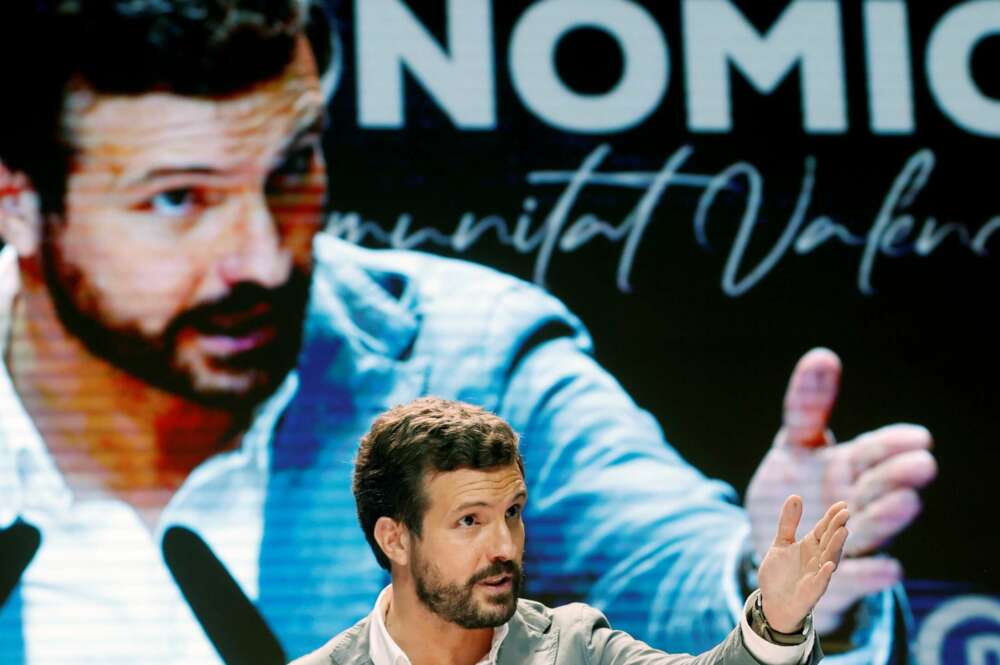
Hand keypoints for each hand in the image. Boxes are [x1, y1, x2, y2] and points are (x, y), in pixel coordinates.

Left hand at [745, 348, 936, 633]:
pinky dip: (869, 574)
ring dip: (888, 517)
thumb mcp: (795, 445)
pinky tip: (889, 568)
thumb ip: (808, 406)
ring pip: (869, 528)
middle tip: (922, 464)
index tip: (918, 437)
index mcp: (848, 468)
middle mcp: (852, 503)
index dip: (892, 445)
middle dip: (896, 476)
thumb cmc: (795, 490)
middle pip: (876, 488)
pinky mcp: (829, 575)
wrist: (772, 549)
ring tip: (908, 502)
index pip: (872, 452)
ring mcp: (844, 540)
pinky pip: (851, 576)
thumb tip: (823, 355)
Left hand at [758, 496, 848, 632]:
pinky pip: (821, 582)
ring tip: (843, 531)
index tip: (842, 504)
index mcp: (810, 546)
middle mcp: (817, 558)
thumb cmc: (780, 573)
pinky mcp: (812, 591)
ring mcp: (817, 574)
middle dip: (837, 527)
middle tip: (845, 512)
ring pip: (830, 558)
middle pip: (830, 540)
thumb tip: (796, 496)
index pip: (824, 528)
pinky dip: (825, 573)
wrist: (772, 602)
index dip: (832, 517)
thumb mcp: (781, 543)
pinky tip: (828, 564)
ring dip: (837, 545)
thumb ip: (788, 522)